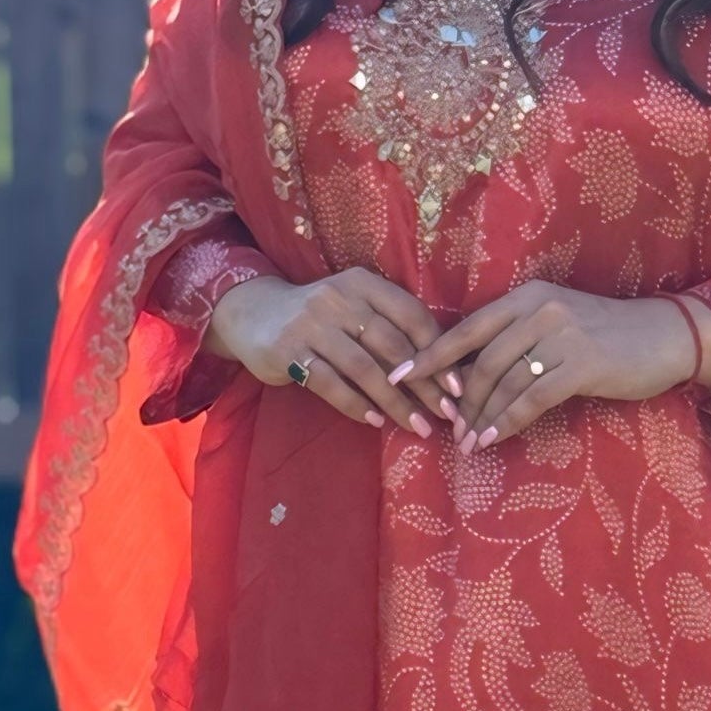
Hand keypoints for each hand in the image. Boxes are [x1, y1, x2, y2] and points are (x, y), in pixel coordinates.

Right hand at [208, 268, 453, 436]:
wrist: (253, 314)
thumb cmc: (320, 318)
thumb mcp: (354, 308)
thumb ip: (388, 329)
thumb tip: (441, 372)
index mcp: (363, 284)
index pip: (411, 315)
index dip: (438, 352)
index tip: (457, 385)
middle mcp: (338, 298)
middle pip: (392, 346)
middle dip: (424, 384)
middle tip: (446, 414)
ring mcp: (311, 324)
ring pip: (364, 368)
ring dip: (395, 402)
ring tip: (416, 425)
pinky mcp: (288, 351)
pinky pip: (330, 383)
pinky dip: (356, 405)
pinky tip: (375, 422)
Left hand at [403, 281, 707, 452]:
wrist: (667, 336)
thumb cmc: (608, 336)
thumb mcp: (558, 325)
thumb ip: (518, 340)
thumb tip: (469, 377)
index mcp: (527, 296)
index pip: (467, 328)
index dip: (431, 355)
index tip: (401, 377)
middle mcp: (539, 309)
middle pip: (481, 361)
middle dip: (459, 400)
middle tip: (448, 430)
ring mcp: (562, 334)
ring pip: (504, 382)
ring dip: (481, 417)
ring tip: (468, 443)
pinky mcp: (582, 363)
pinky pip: (532, 398)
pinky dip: (508, 421)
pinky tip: (494, 439)